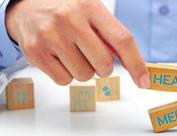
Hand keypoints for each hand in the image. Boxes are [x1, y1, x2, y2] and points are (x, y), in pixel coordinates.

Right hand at [5, 0, 149, 87]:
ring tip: (72, 53)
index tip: (144, 82)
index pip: (122, 40)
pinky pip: (64, 81)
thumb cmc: (66, 11)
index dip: (136, 64)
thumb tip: (133, 65)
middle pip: (103, 64)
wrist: (25, 6)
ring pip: (84, 76)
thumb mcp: (91, 13)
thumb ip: (111, 36)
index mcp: (90, 7)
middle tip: (92, 57)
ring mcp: (50, 36)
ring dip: (83, 71)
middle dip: (103, 68)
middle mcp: (70, 19)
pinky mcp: (35, 52)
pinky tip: (59, 58)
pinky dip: (66, 75)